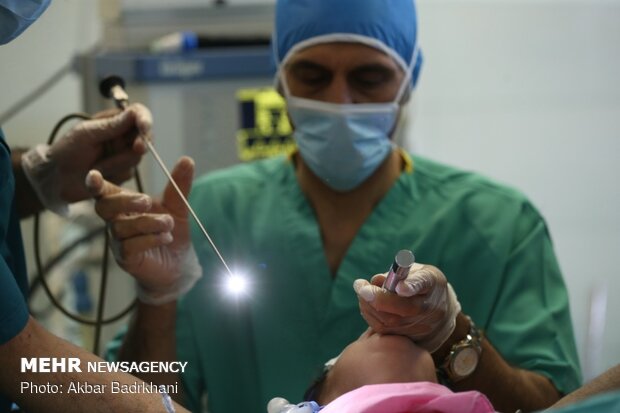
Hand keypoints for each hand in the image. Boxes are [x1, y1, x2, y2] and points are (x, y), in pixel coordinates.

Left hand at [52, 103, 150, 202]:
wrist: (56, 178)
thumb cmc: (67, 150)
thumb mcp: (87, 134)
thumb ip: (112, 126)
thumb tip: (134, 112)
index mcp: (114, 121)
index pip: (138, 114)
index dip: (145, 120)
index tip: (144, 127)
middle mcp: (122, 137)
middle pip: (144, 138)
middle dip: (139, 144)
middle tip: (137, 148)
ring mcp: (123, 155)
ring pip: (135, 158)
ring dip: (117, 162)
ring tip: (97, 166)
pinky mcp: (122, 172)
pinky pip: (128, 173)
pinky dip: (113, 174)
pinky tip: (97, 174)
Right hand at [86, 156, 201, 304]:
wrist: (179, 264)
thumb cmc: (170, 231)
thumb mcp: (178, 205)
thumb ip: (179, 184)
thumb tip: (187, 159)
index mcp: (124, 204)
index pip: (103, 192)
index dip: (95, 184)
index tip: (94, 175)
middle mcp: (116, 221)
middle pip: (105, 207)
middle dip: (125, 201)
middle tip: (148, 201)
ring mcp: (118, 241)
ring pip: (121, 227)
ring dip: (148, 223)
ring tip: (168, 224)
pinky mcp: (126, 258)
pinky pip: (129, 246)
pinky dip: (150, 239)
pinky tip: (165, 237)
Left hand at [353, 263, 460, 352]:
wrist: (441, 314)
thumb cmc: (422, 284)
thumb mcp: (416, 270)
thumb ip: (397, 273)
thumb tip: (376, 281)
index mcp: (432, 284)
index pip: (423, 284)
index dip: (411, 286)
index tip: (399, 287)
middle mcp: (430, 308)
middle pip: (405, 309)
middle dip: (377, 298)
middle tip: (359, 285)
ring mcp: (421, 326)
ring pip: (391, 322)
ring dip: (369, 306)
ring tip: (362, 292)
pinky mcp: (409, 338)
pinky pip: (385, 330)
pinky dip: (371, 315)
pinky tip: (366, 304)